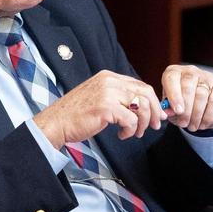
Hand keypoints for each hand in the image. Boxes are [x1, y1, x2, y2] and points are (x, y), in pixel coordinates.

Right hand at [33, 70, 164, 147]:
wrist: (56, 122)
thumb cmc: (76, 115)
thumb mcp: (100, 98)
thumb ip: (119, 97)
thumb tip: (143, 106)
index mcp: (109, 77)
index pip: (140, 85)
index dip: (153, 101)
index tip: (156, 115)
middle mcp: (110, 81)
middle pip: (146, 93)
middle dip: (154, 111)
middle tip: (154, 126)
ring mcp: (108, 93)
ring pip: (142, 106)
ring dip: (142, 124)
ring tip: (134, 133)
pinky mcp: (106, 107)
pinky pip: (131, 120)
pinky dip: (130, 130)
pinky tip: (121, 134)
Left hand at [160, 65, 212, 131]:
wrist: (201, 104)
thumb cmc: (181, 104)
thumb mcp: (171, 107)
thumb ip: (167, 109)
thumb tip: (167, 113)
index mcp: (174, 73)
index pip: (171, 79)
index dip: (174, 96)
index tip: (178, 111)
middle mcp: (190, 71)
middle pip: (188, 87)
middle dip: (186, 110)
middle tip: (184, 124)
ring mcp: (207, 76)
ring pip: (201, 95)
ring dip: (197, 115)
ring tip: (193, 127)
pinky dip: (208, 116)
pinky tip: (203, 124)